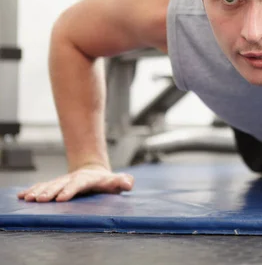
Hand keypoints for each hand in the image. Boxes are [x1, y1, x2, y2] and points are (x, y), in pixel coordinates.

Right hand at [17, 164, 133, 202]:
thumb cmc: (107, 182)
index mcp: (88, 179)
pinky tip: (23, 195)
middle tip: (40, 200)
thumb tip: (128, 183)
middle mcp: (73, 178)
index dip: (70, 190)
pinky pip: (42, 186)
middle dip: (50, 191)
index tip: (61, 198)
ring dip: (39, 191)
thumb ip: (123, 182)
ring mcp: (63, 180)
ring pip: (49, 184)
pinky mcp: (56, 184)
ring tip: (29, 198)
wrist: (94, 172)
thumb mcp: (116, 182)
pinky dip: (32, 189)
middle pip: (61, 184)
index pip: (78, 183)